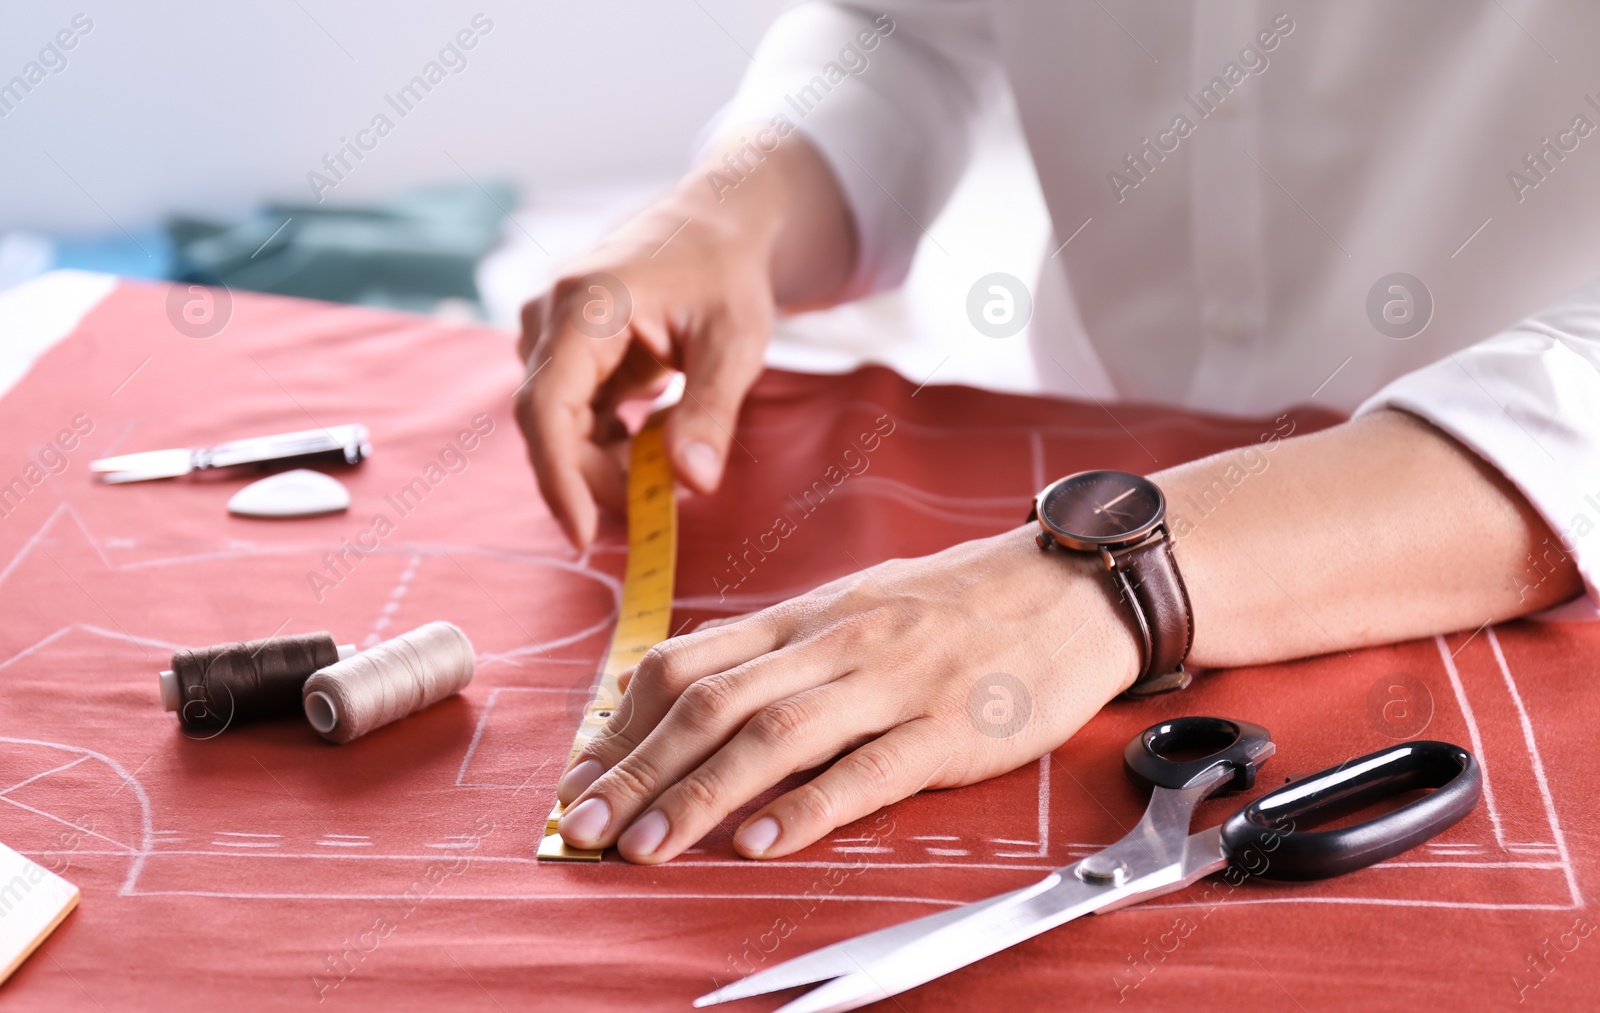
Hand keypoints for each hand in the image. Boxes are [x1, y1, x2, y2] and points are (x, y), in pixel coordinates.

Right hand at [514, 196, 778, 548]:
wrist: (715, 225)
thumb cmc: (726, 274)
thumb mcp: (735, 343)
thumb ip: (710, 412)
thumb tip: (693, 484)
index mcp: (583, 305)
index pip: (547, 407)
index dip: (559, 477)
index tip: (583, 534)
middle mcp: (549, 318)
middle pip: (550, 425)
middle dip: (597, 478)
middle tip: (657, 507)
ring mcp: (549, 334)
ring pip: (560, 425)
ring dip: (606, 460)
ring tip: (665, 463)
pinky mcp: (563, 351)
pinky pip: (572, 415)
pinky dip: (608, 441)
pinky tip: (650, 436)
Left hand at [554, 527, 1139, 863]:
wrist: (1069, 589)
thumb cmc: (956, 605)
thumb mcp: (855, 608)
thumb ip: (777, 652)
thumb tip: (684, 691)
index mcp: (806, 619)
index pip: (687, 664)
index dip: (622, 726)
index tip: (577, 779)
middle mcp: (835, 643)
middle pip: (712, 703)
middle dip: (635, 770)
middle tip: (580, 828)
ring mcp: (893, 682)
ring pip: (775, 734)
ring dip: (698, 795)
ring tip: (644, 849)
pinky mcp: (950, 726)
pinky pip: (867, 769)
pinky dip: (805, 808)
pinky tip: (757, 843)